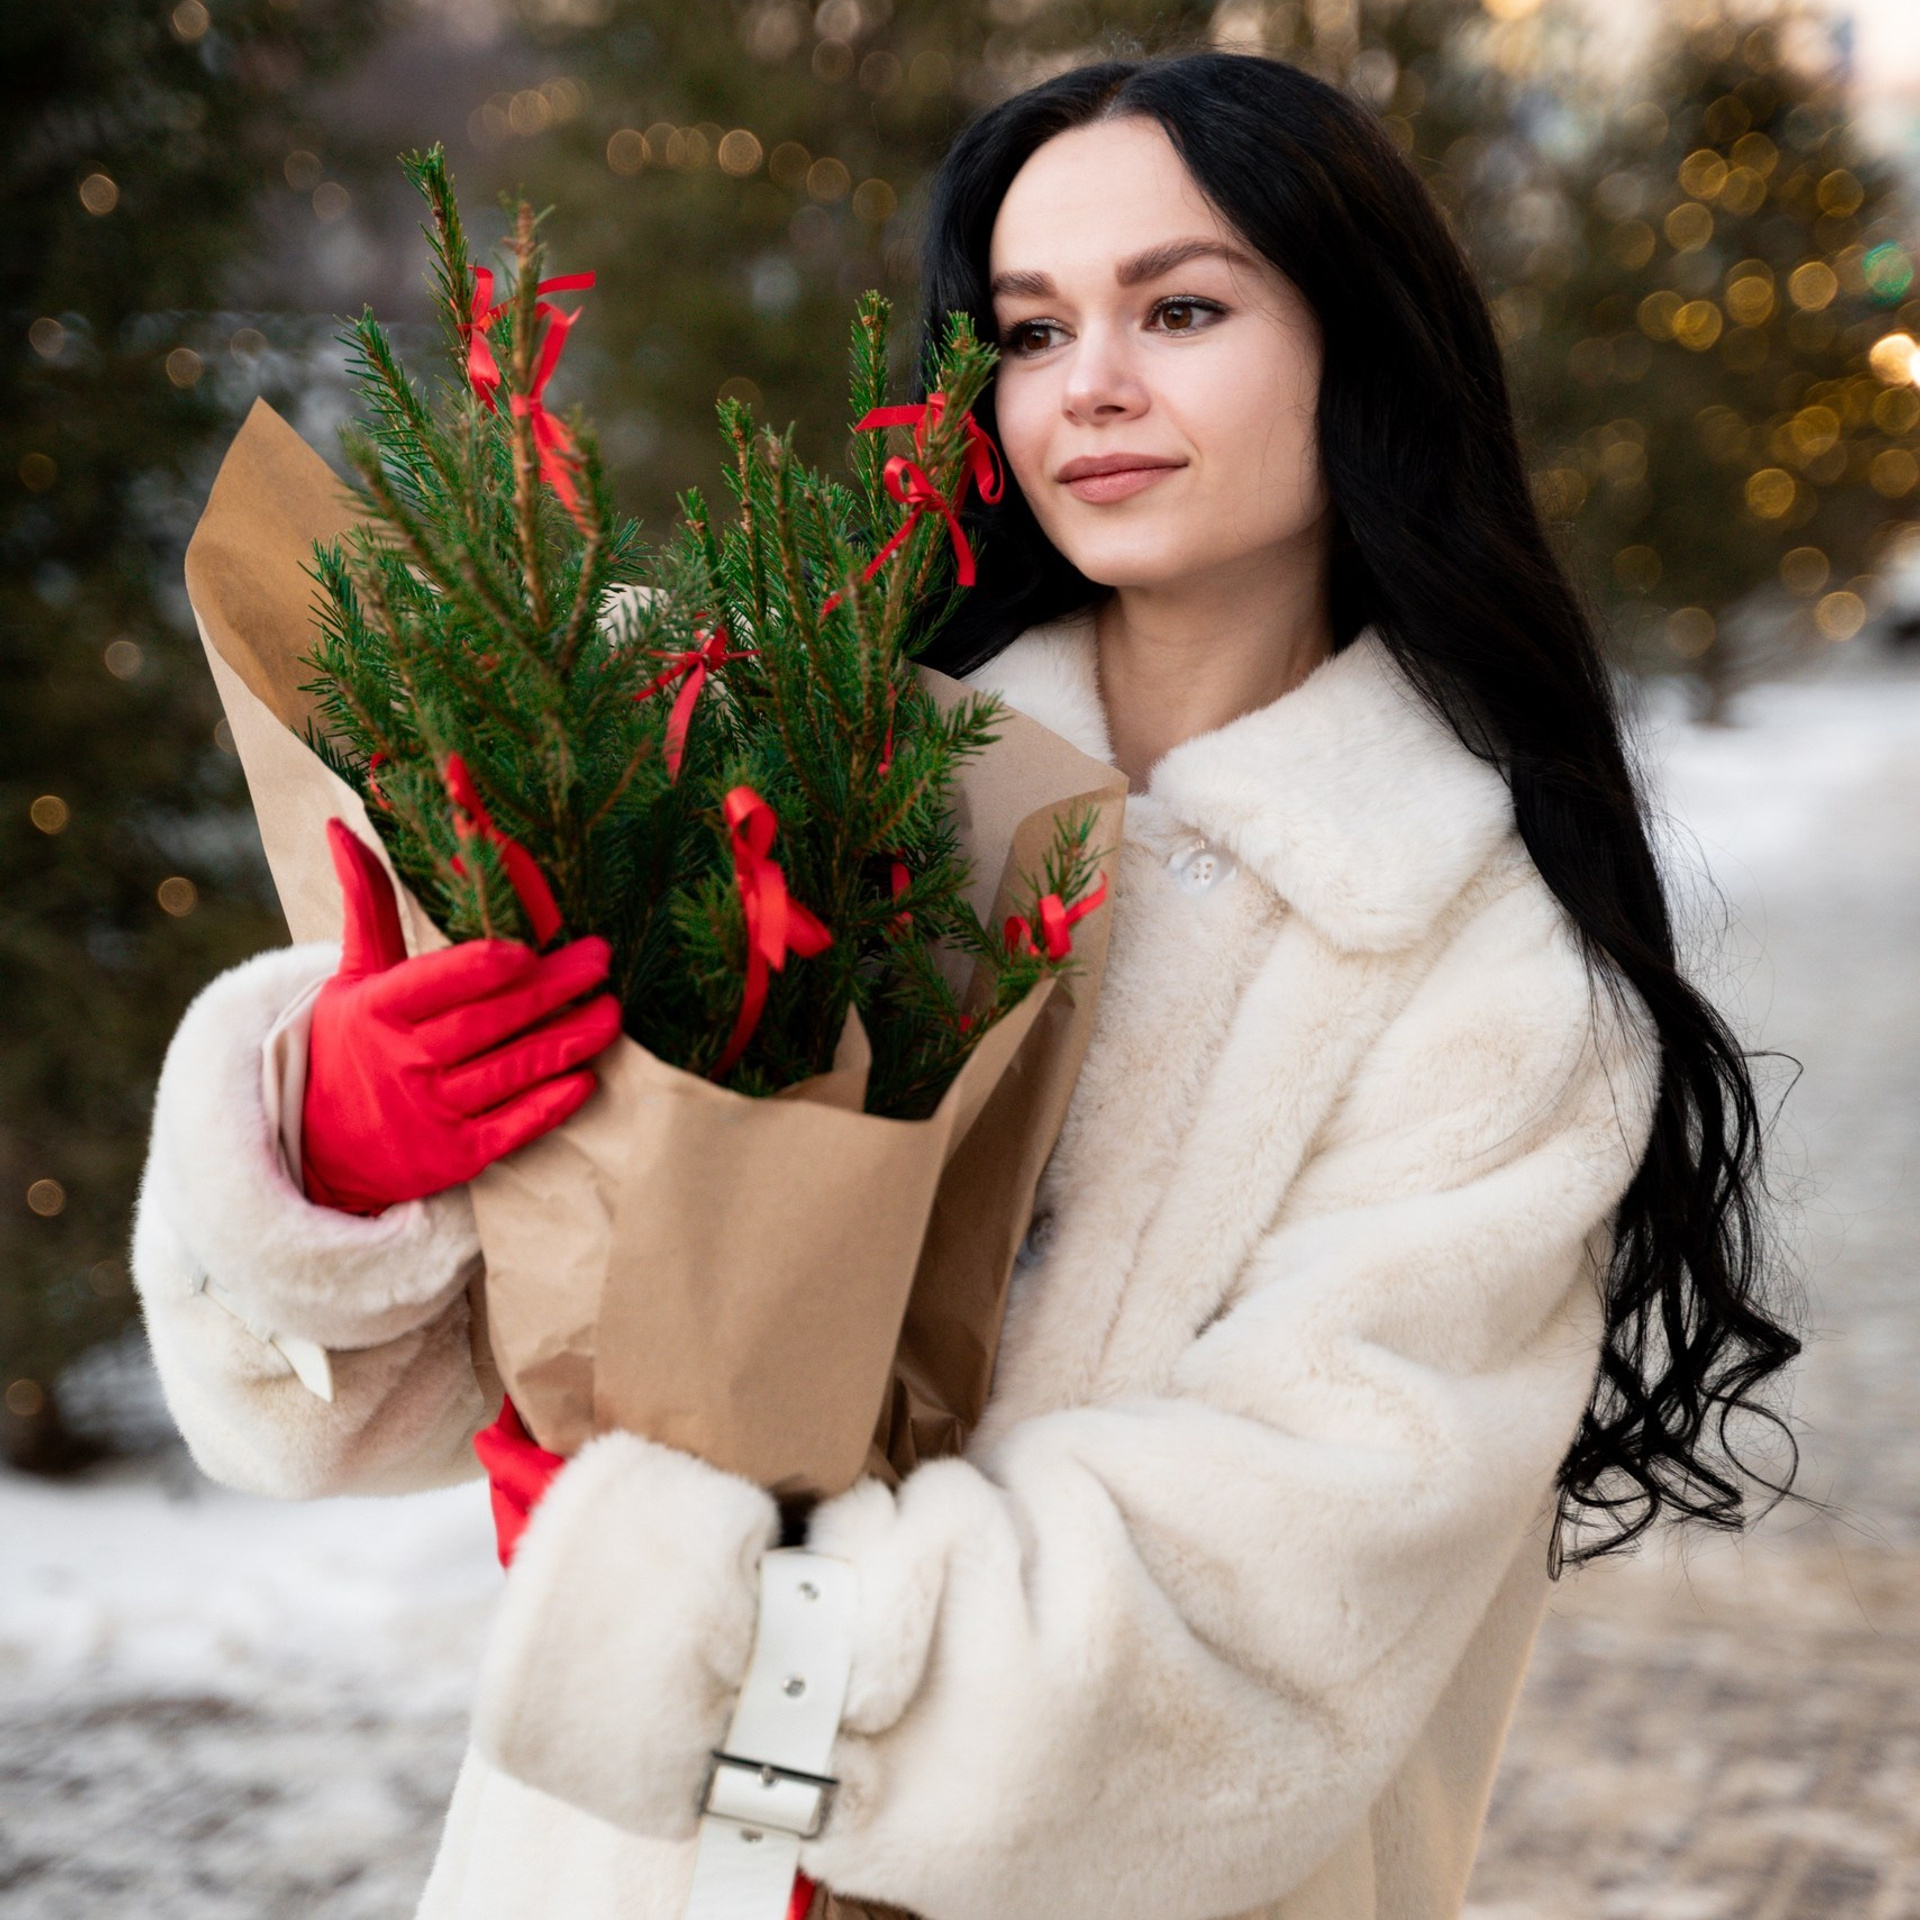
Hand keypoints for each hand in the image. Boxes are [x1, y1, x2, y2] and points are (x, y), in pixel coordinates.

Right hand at [302, 818, 619, 1215]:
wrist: (316, 1144)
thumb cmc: (349, 1043)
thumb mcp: (352, 975)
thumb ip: (366, 905)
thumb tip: (342, 829)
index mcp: (378, 1010)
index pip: (434, 984)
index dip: (480, 968)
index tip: (528, 948)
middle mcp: (404, 1062)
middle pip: (485, 1023)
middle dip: (549, 992)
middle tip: (599, 962)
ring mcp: (431, 1113)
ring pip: (506, 1073)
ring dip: (564, 1044)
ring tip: (611, 1014)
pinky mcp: (455, 1156)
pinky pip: (509, 1129)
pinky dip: (548, 1107)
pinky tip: (586, 1080)